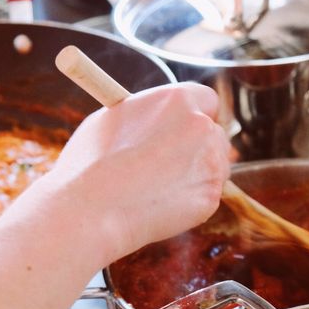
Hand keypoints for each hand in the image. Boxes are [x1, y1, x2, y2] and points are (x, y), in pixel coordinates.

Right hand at [47, 82, 231, 266]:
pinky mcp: (211, 196)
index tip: (185, 128)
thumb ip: (146, 115)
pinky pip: (207, 197)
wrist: (94, 209)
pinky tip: (162, 206)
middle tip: (175, 164)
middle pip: (217, 135)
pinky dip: (191, 203)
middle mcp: (201, 126)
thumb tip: (152, 121)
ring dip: (198, 176)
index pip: (207, 100)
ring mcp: (210, 162)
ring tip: (160, 188)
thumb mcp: (111, 119)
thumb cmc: (91, 164)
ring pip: (217, 168)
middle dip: (201, 149)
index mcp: (178, 99)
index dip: (197, 116)